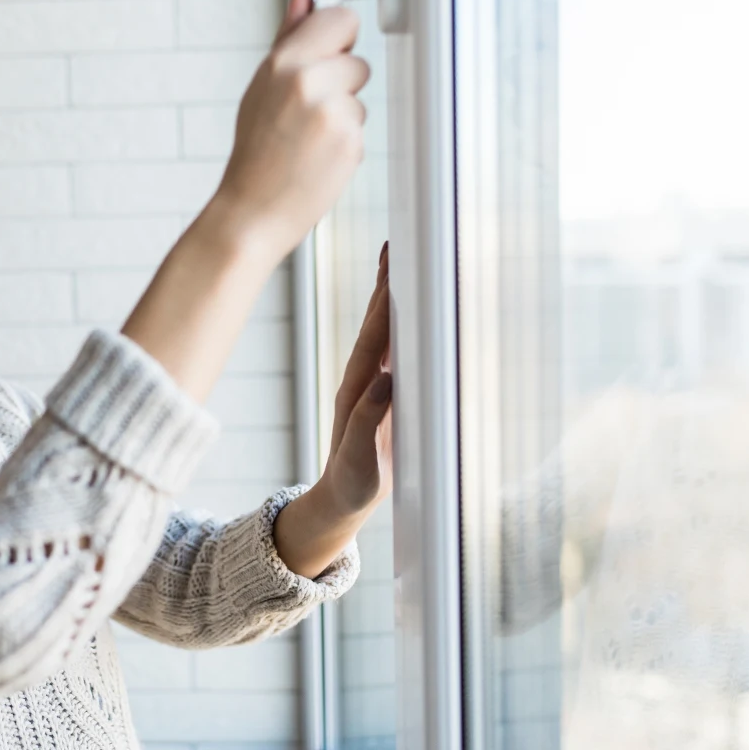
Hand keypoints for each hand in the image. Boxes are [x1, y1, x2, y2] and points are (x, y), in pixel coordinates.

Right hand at [209, 0, 371, 260]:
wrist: (252, 211)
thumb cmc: (254, 153)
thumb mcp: (261, 87)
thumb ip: (288, 39)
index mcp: (284, 62)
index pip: (342, 19)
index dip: (338, 38)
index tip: (332, 51)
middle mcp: (309, 82)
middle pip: (358, 61)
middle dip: (341, 84)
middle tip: (307, 113)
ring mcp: (333, 113)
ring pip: (360, 97)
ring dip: (343, 115)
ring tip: (308, 139)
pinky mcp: (351, 142)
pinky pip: (361, 128)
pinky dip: (345, 143)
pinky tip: (317, 157)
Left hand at [321, 240, 393, 513]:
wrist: (340, 503)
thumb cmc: (351, 486)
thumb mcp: (360, 461)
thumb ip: (368, 421)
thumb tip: (386, 379)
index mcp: (356, 391)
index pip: (373, 338)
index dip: (384, 304)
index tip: (395, 270)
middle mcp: (361, 380)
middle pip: (374, 323)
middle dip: (385, 285)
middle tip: (395, 246)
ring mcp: (370, 385)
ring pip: (381, 332)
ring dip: (390, 298)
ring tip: (398, 264)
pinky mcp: (382, 395)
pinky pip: (391, 350)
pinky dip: (399, 324)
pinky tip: (408, 311)